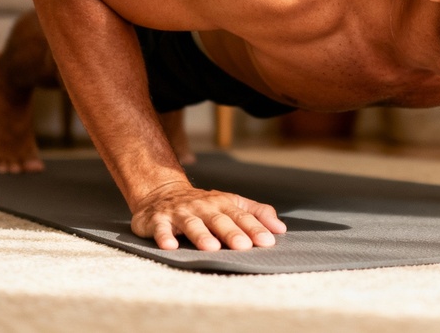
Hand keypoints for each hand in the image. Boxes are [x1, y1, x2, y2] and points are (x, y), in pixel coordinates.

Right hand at [131, 181, 287, 250]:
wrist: (162, 192)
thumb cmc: (204, 205)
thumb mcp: (232, 203)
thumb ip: (257, 213)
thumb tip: (281, 228)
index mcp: (222, 204)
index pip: (242, 216)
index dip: (255, 228)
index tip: (267, 241)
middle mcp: (203, 207)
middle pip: (219, 220)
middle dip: (231, 233)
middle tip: (243, 246)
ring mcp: (180, 213)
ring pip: (192, 224)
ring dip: (202, 235)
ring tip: (212, 248)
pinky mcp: (158, 220)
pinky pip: (161, 228)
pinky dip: (165, 236)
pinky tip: (170, 246)